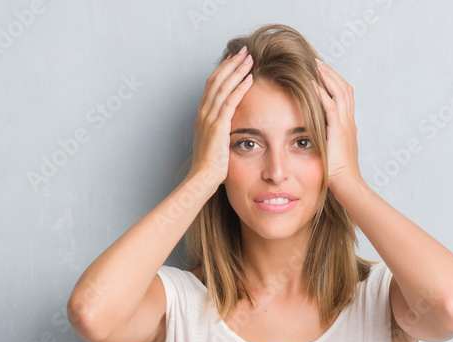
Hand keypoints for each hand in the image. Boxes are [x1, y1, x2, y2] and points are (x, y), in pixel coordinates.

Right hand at [187, 46, 254, 187]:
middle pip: (216, 80)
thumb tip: (229, 128)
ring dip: (237, 70)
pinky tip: (249, 78)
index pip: (212, 85)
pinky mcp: (218, 126)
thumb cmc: (209, 166)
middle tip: (244, 51)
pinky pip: (230, 101)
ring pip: (223, 86)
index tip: (235, 60)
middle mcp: (203, 113)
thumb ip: (219, 131)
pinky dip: (240, 88)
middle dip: (231, 63)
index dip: (223, 70)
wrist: (202, 178)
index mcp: (202, 115)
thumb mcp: (214, 144)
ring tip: (250, 58)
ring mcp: (209, 118)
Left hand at [312, 58, 362, 191]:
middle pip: (344, 88)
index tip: (322, 73)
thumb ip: (325, 140)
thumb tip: (313, 137)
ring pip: (339, 92)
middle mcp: (349, 121)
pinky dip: (322, 92)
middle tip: (317, 61)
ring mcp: (345, 124)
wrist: (346, 184)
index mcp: (348, 125)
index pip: (344, 96)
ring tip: (315, 64)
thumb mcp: (331, 152)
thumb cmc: (337, 174)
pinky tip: (312, 82)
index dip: (334, 82)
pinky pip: (330, 106)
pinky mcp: (338, 130)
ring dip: (327, 76)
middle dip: (331, 73)